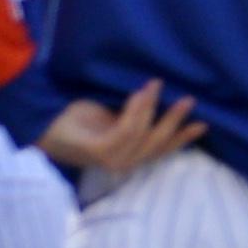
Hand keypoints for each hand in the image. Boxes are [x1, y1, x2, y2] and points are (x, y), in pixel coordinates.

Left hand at [38, 77, 208, 172]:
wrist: (44, 123)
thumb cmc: (78, 119)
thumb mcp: (113, 116)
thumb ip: (135, 115)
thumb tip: (161, 95)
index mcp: (128, 155)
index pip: (161, 149)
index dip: (182, 138)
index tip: (203, 124)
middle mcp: (122, 162)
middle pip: (158, 144)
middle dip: (175, 122)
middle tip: (189, 99)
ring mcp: (111, 159)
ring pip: (143, 135)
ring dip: (152, 108)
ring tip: (157, 85)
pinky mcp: (99, 151)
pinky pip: (126, 130)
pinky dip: (136, 110)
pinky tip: (140, 92)